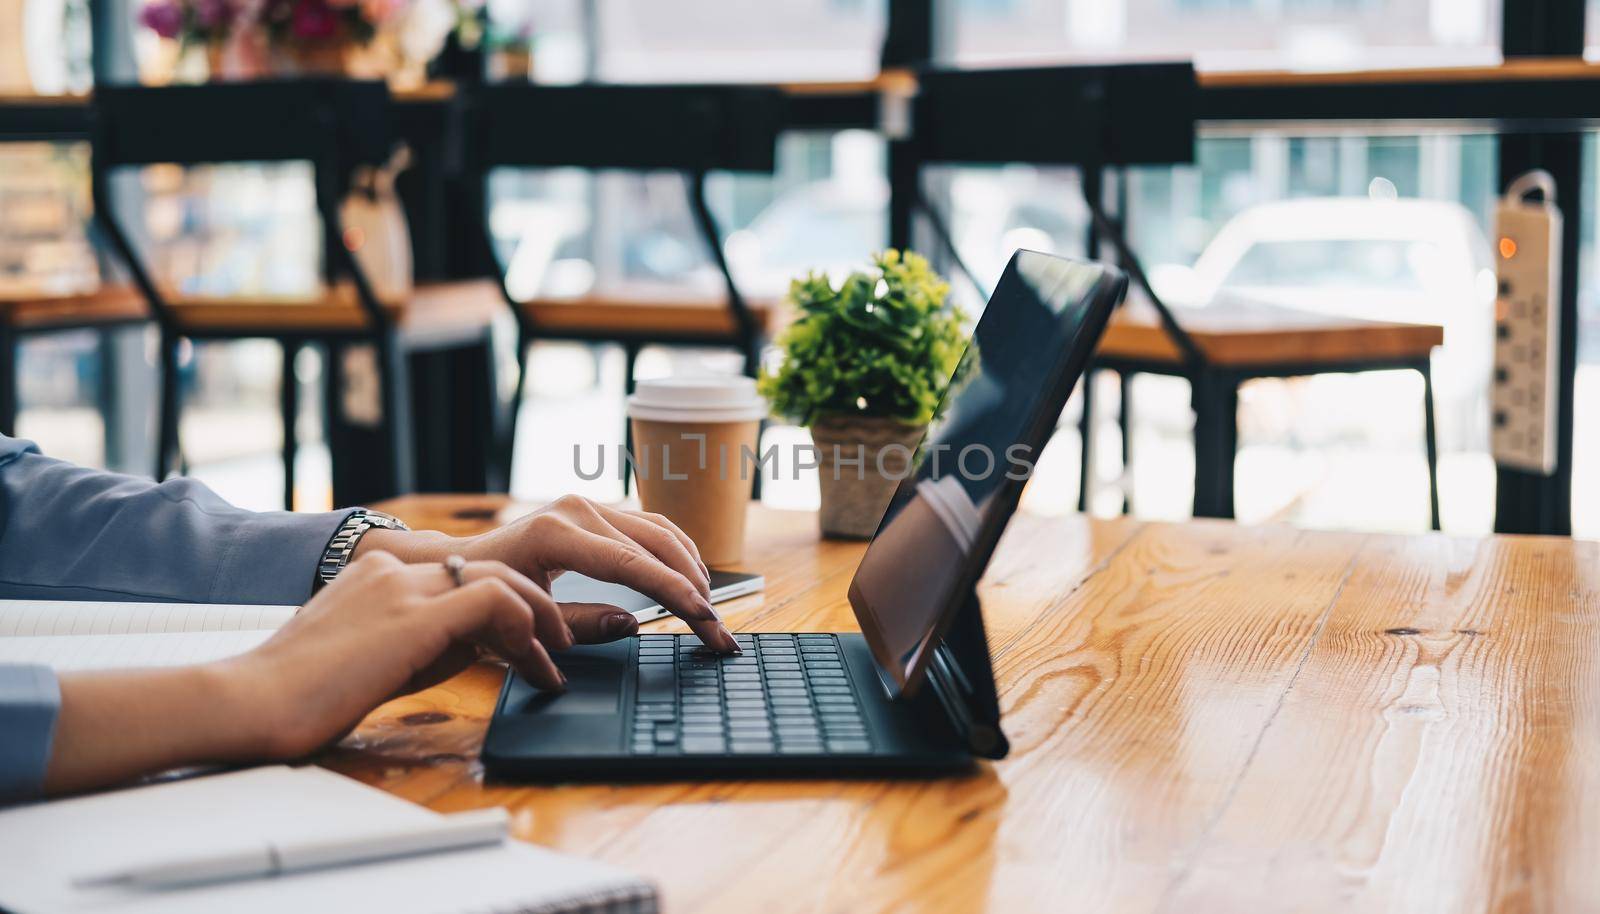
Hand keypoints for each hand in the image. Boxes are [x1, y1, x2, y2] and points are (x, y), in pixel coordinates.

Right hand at [45, 550, 610, 793]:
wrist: (250, 702)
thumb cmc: (307, 693)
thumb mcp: (384, 655)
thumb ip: (436, 637)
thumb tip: (499, 642)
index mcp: (389, 570)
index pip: (479, 566)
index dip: (529, 593)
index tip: (561, 625)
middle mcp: (402, 565)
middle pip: (508, 564)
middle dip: (559, 597)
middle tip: (594, 630)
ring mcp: (407, 585)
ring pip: (511, 579)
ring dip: (553, 621)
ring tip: (564, 660)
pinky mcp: (414, 614)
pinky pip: (498, 601)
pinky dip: (530, 632)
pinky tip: (539, 669)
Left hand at [359, 495, 738, 652]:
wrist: (460, 565)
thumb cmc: (486, 598)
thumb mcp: (526, 622)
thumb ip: (581, 624)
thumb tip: (633, 624)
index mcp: (556, 534)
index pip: (635, 565)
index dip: (677, 595)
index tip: (707, 622)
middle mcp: (576, 510)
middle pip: (657, 546)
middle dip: (695, 589)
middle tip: (719, 628)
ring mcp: (587, 505)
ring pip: (661, 531)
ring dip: (692, 568)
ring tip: (712, 608)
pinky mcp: (596, 510)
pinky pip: (650, 526)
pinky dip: (677, 551)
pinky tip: (693, 577)